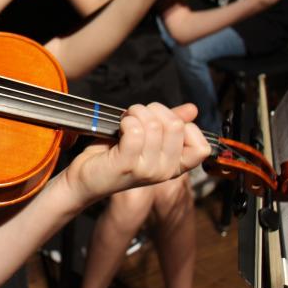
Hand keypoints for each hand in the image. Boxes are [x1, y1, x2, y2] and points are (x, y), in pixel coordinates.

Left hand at [63, 102, 209, 204]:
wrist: (85, 178)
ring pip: (153, 124)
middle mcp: (164, 172)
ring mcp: (146, 170)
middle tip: (137, 115)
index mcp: (174, 167)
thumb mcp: (148, 139)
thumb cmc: (114, 156)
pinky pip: (135, 131)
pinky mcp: (126, 164)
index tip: (161, 121)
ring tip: (126, 120)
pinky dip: (126, 121)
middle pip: (176, 126)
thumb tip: (192, 109)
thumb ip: (169, 125)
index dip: (184, 125)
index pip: (202, 147)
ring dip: (136, 113)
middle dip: (154, 110)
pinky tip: (120, 128)